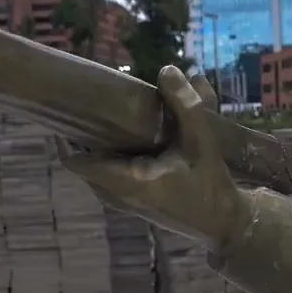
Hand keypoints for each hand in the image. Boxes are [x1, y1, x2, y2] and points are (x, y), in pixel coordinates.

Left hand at [59, 66, 249, 251]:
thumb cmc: (211, 183)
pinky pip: (110, 183)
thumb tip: (167, 69)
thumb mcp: (201, 141)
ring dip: (96, 155)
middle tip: (87, 112)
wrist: (226, 223)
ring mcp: (127, 205)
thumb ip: (184, 105)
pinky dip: (110, 165)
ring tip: (103, 125)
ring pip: (96, 177)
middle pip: (83, 168)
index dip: (65, 141)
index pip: (77, 163)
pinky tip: (127, 145)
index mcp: (128, 180)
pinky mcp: (137, 207)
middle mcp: (120, 196)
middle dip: (82, 143)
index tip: (67, 115)